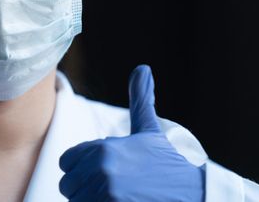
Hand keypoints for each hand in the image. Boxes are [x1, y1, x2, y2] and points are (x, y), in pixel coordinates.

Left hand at [59, 65, 204, 200]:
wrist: (193, 194)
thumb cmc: (166, 162)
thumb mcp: (149, 130)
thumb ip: (140, 100)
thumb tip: (142, 69)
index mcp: (103, 147)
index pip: (66, 161)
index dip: (80, 167)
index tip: (102, 170)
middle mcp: (100, 169)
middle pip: (67, 184)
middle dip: (83, 186)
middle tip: (110, 186)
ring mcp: (106, 194)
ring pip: (76, 201)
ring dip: (90, 200)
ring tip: (116, 195)